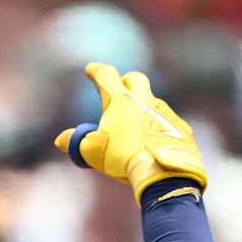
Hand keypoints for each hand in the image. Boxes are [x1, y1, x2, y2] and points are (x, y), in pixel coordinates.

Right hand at [55, 63, 207, 200]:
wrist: (163, 171)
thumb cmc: (122, 158)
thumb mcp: (91, 151)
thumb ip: (75, 142)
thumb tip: (61, 140)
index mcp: (120, 102)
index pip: (106, 76)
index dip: (97, 71)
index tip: (91, 69)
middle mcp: (144, 101)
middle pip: (135, 79)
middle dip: (125, 80)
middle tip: (119, 88)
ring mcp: (164, 112)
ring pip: (152, 101)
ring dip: (142, 107)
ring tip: (134, 126)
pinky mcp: (179, 126)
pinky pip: (166, 121)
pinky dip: (157, 126)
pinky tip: (152, 142)